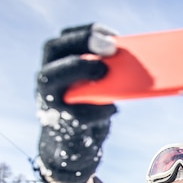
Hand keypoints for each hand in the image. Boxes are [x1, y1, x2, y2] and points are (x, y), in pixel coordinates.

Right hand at [36, 23, 117, 182]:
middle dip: (82, 42)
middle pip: (54, 50)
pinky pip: (77, 113)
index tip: (111, 35)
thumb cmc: (91, 111)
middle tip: (110, 48)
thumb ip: (107, 75)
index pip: (65, 39)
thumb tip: (134, 64)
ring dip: (79, 69)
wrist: (75, 149)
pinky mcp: (60, 124)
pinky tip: (113, 107)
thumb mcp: (99, 90)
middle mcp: (48, 79)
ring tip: (104, 71)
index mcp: (59, 65)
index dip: (86, 32)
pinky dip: (97, 109)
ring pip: (52, 78)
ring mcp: (49, 101)